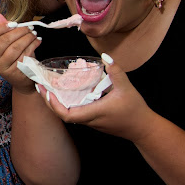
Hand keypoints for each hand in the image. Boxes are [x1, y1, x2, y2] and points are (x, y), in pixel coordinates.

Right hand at [0, 11, 40, 93]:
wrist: (21, 78)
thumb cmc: (14, 57)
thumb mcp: (7, 42)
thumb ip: (2, 28)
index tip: (13, 24)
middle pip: (3, 41)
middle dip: (18, 31)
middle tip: (29, 27)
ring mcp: (2, 67)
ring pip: (15, 48)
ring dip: (27, 38)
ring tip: (34, 33)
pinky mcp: (14, 72)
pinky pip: (24, 55)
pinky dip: (32, 46)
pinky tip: (37, 41)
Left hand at [38, 54, 154, 140]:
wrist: (143, 129)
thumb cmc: (134, 110)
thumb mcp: (126, 87)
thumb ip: (115, 71)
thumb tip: (105, 56)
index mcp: (93, 113)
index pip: (66, 114)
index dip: (53, 104)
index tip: (46, 92)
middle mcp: (89, 120)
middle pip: (62, 114)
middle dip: (49, 101)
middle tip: (41, 86)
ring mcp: (91, 122)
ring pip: (68, 114)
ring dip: (58, 103)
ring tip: (50, 88)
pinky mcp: (94, 121)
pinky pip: (76, 113)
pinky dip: (68, 104)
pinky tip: (67, 93)